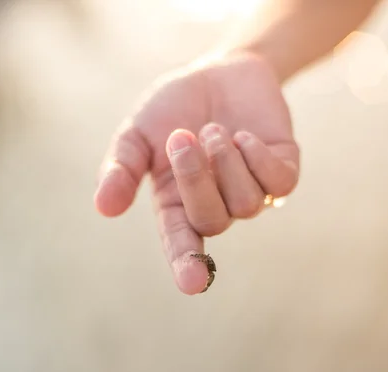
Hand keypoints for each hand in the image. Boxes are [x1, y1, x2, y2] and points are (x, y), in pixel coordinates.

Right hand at [94, 51, 299, 294]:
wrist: (218, 72)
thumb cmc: (174, 107)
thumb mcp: (137, 134)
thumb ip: (121, 169)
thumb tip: (104, 208)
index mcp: (177, 206)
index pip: (183, 245)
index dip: (188, 264)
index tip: (193, 283)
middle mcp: (216, 206)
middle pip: (213, 219)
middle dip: (195, 178)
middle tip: (181, 136)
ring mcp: (252, 191)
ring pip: (246, 202)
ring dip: (225, 161)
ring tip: (213, 129)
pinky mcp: (283, 172)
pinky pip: (279, 183)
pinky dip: (258, 157)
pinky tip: (243, 135)